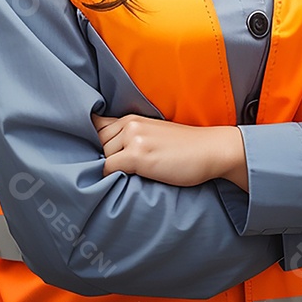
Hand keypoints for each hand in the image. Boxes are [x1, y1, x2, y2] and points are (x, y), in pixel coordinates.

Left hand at [91, 113, 248, 189]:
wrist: (210, 150)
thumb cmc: (183, 149)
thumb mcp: (152, 136)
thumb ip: (129, 139)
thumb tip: (103, 156)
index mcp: (131, 119)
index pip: (95, 126)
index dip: (91, 142)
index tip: (91, 155)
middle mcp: (130, 124)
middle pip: (96, 144)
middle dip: (100, 158)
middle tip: (113, 171)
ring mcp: (134, 138)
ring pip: (101, 157)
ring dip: (108, 169)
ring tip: (124, 177)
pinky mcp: (138, 154)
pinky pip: (109, 168)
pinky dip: (111, 177)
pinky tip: (124, 181)